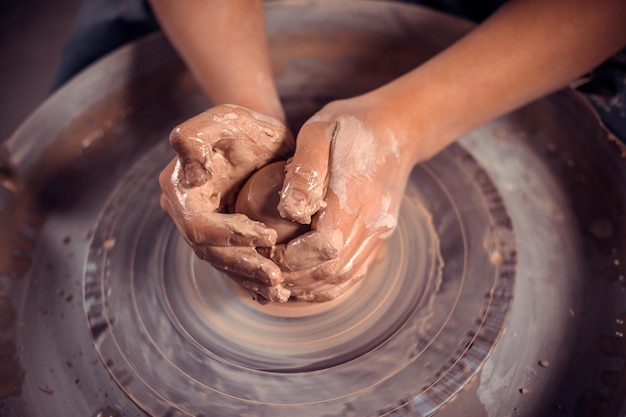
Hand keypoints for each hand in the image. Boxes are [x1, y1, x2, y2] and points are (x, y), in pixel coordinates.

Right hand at [159, 104, 294, 301]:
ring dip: (249, 278)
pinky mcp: (221, 235)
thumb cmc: (241, 125)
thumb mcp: (223, 118)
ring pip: (221, 262)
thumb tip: (192, 176)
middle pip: (209, 251)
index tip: (268, 236)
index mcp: (179, 188)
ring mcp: (203, 226)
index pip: (198, 225)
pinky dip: (251, 278)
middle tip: (277, 278)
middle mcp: (185, 211)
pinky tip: (272, 292)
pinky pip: (232, 262)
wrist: (257, 138)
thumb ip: (195, 137)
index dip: (229, 236)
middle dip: (243, 266)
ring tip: (279, 291)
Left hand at [270, 97, 418, 301]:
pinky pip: (355, 272)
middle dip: (293, 277)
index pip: (323, 247)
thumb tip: (289, 211)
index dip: (290, 258)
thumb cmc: (350, 125)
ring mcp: (379, 232)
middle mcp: (373, 222)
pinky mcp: (379, 236)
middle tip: (261, 270)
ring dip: (308, 286)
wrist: (397, 128)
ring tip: (277, 281)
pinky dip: (328, 285)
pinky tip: (304, 282)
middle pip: (332, 270)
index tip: (263, 249)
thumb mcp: (320, 130)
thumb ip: (304, 171)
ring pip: (344, 277)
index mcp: (355, 196)